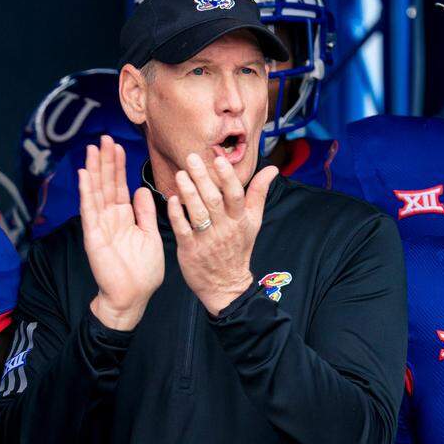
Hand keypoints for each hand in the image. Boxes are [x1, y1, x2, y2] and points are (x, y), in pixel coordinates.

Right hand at [79, 135, 163, 330]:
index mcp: (124, 218)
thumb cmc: (142, 272)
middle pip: (106, 184)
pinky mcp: (94, 237)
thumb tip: (141, 190)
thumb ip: (145, 213)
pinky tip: (84, 174)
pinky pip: (90, 210)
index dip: (118, 166)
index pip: (120, 186)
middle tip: (103, 138)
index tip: (117, 145)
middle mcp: (110, 218)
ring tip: (92, 148)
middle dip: (105, 161)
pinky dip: (86, 192)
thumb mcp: (150, 236)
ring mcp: (100, 226)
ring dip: (94, 170)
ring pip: (96, 192)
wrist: (132, 297)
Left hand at [168, 153, 276, 314]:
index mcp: (240, 220)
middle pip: (214, 201)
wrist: (226, 285)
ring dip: (188, 193)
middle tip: (191, 158)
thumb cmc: (239, 248)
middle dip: (203, 178)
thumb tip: (272, 169)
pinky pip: (183, 230)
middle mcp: (225, 229)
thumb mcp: (254, 222)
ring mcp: (207, 240)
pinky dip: (177, 215)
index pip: (236, 195)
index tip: (219, 159)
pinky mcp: (190, 250)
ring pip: (198, 214)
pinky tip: (171, 200)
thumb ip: (259, 193)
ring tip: (180, 174)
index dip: (228, 178)